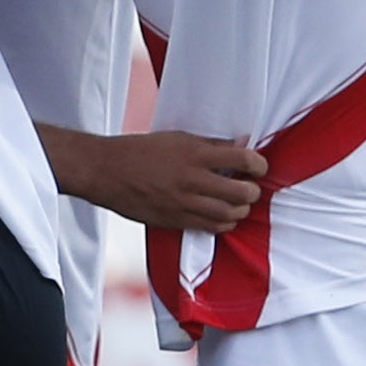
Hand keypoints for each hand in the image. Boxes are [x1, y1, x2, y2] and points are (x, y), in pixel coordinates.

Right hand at [48, 128, 265, 233]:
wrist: (106, 171)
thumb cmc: (139, 151)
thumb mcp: (176, 138)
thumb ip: (208, 145)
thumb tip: (238, 146)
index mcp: (194, 154)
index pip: (242, 160)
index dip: (259, 165)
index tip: (260, 166)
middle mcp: (192, 181)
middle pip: (241, 193)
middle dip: (252, 191)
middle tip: (251, 187)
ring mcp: (184, 204)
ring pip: (230, 215)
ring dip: (240, 210)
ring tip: (238, 203)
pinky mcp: (175, 220)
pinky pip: (210, 227)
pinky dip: (223, 223)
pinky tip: (222, 216)